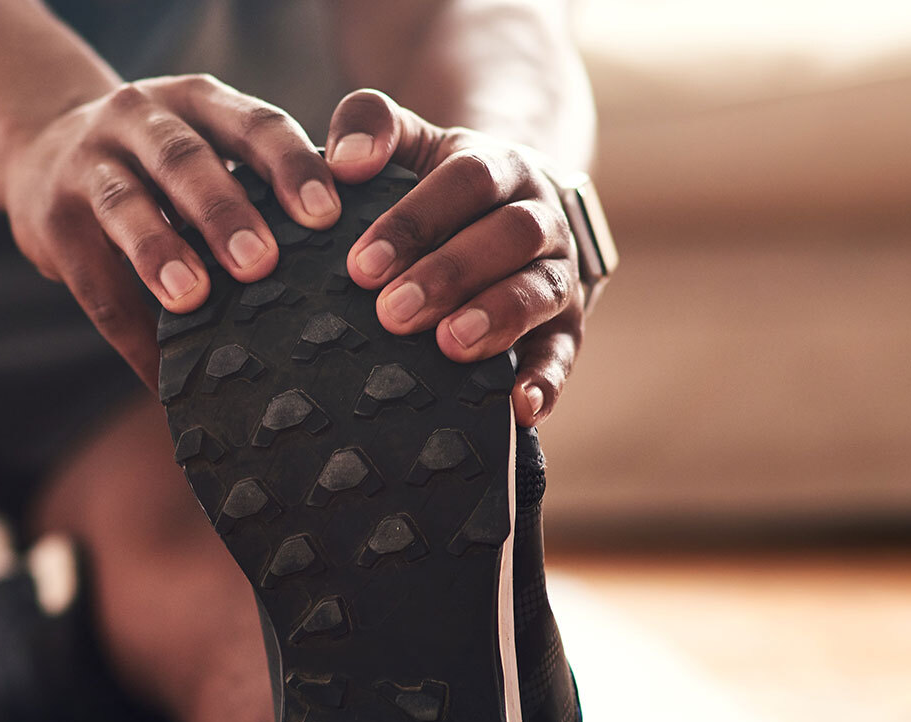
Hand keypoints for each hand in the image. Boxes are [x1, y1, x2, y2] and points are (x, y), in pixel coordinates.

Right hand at [4, 75, 338, 382]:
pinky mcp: (51, 217)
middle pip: (184, 159)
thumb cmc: (157, 166)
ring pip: (126, 204)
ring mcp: (89, 163)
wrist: (43, 147)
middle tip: (263, 262)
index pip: (252, 124)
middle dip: (224, 210)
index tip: (327, 215)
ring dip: (160, 251)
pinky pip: (91, 280)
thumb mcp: (204, 146)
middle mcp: (141, 118)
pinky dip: (128, 331)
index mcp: (198, 101)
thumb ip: (256, 183)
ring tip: (192, 298)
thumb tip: (345, 264)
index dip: (290, 166)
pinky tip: (160, 373)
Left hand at [324, 90, 582, 425]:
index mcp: (499, 167)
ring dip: (498, 317)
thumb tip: (344, 160)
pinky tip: (520, 407)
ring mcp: (557, 272)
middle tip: (392, 312)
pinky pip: (564, 352)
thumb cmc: (438, 185)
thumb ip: (372, 124)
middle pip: (510, 235)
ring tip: (449, 345)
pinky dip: (546, 379)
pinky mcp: (566, 325)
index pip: (465, 182)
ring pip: (541, 290)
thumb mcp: (411, 141)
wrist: (509, 206)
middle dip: (451, 273)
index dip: (415, 221)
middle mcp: (539, 215)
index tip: (360, 265)